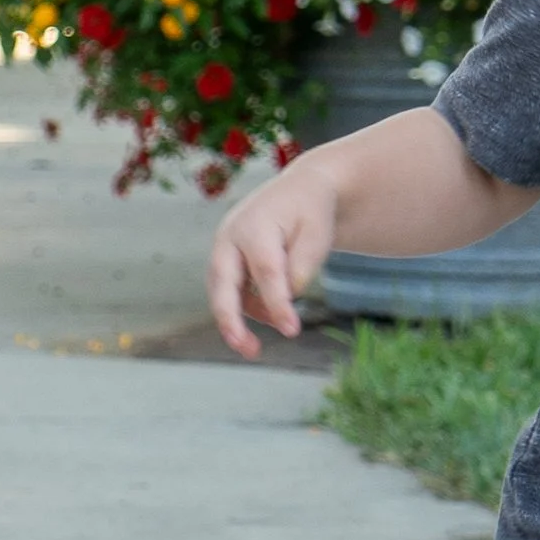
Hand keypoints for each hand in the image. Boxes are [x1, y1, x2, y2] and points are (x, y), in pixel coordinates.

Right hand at [208, 164, 339, 355]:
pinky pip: (229, 292)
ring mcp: (223, 249)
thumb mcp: (318, 234)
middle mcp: (231, 236)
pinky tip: (272, 318)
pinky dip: (244, 309)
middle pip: (223, 283)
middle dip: (230, 319)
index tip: (292, 330)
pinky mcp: (226, 262)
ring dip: (234, 321)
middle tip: (246, 348)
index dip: (277, 304)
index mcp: (256, 224)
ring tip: (253, 349)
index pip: (266, 272)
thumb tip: (286, 297)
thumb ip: (303, 265)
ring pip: (220, 291)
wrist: (298, 191)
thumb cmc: (311, 213)